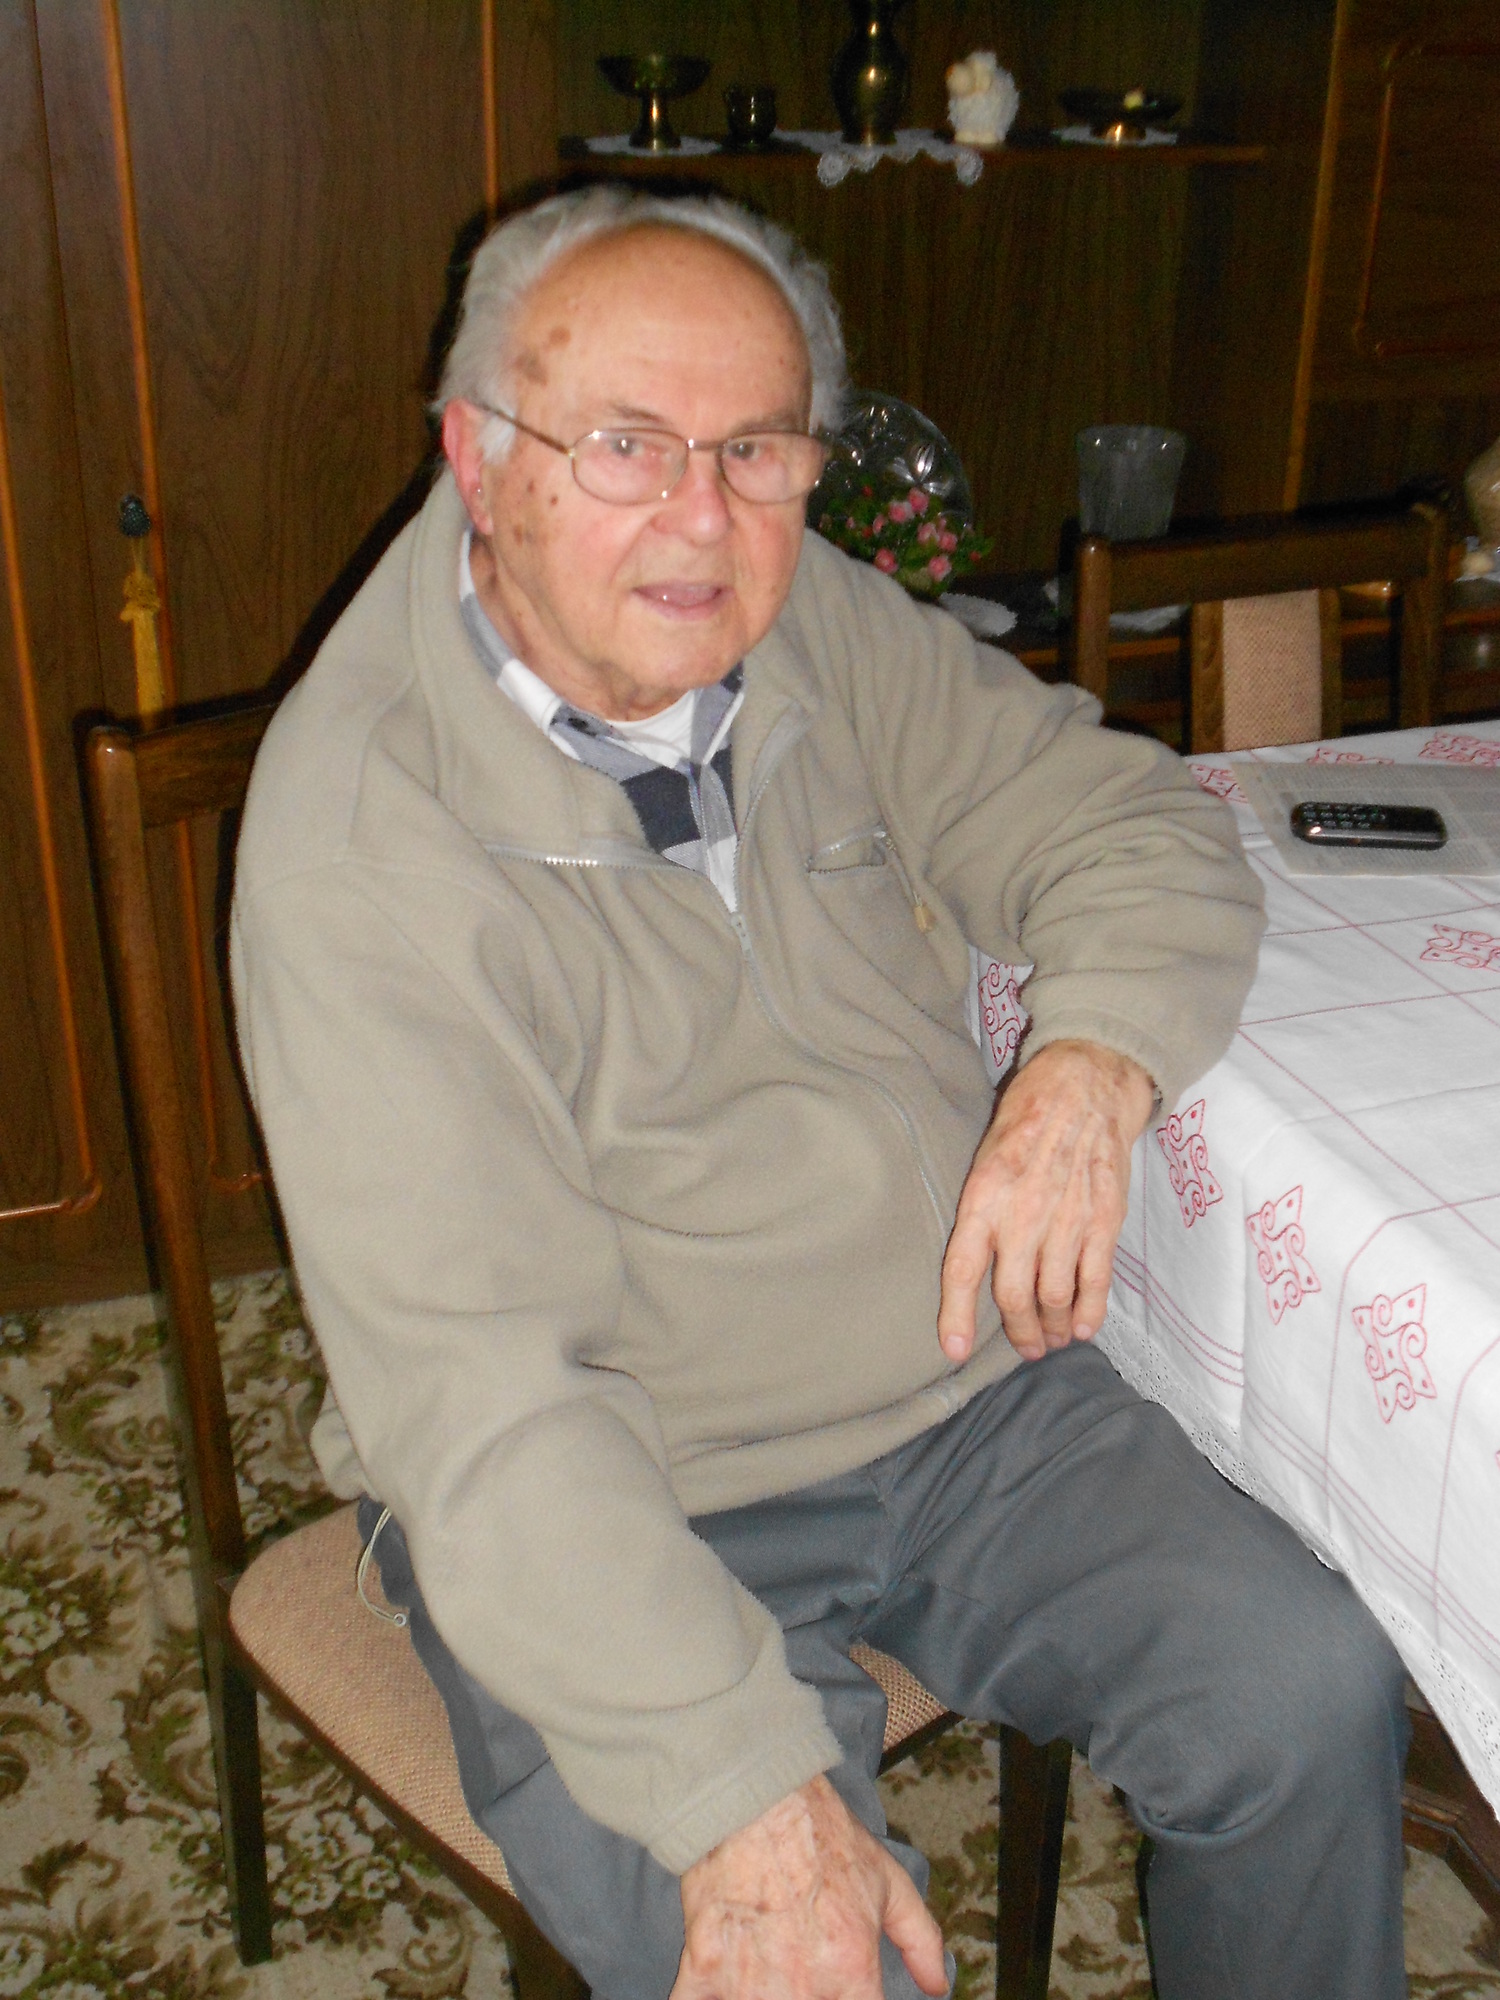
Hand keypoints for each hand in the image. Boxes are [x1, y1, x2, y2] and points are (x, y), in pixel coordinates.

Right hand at [672, 1774, 947, 1999]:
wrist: (756, 1796)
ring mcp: (747, 1983)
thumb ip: (921, 1939)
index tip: (848, 1994)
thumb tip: (938, 1985)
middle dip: (808, 1996)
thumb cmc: (821, 1834)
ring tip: (770, 1977)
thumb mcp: (888, 1879)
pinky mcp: (702, 1968)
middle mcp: (802, 1988)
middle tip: (804, 1974)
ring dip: (762, 1997)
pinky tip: (723, 1987)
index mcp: (851, 1971)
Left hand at [938, 1039, 1153, 1364]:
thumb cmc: (1027, 1119)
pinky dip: (1091, 1311)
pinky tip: (1084, 1326)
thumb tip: (976, 1260)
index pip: (962, 1269)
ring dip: (1054, 1327)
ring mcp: (1066, 1220)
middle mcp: (1022, 1214)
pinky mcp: (1104, 1220)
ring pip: (1056, 1295)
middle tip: (1025, 1346)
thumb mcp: (984, 1157)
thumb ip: (981, 1209)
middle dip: (1020, 1331)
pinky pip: (1096, 1280)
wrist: (1085, 1085)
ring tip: (1054, 1338)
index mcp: (983, 1197)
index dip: (956, 1316)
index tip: (955, 1350)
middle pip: (1014, 1295)